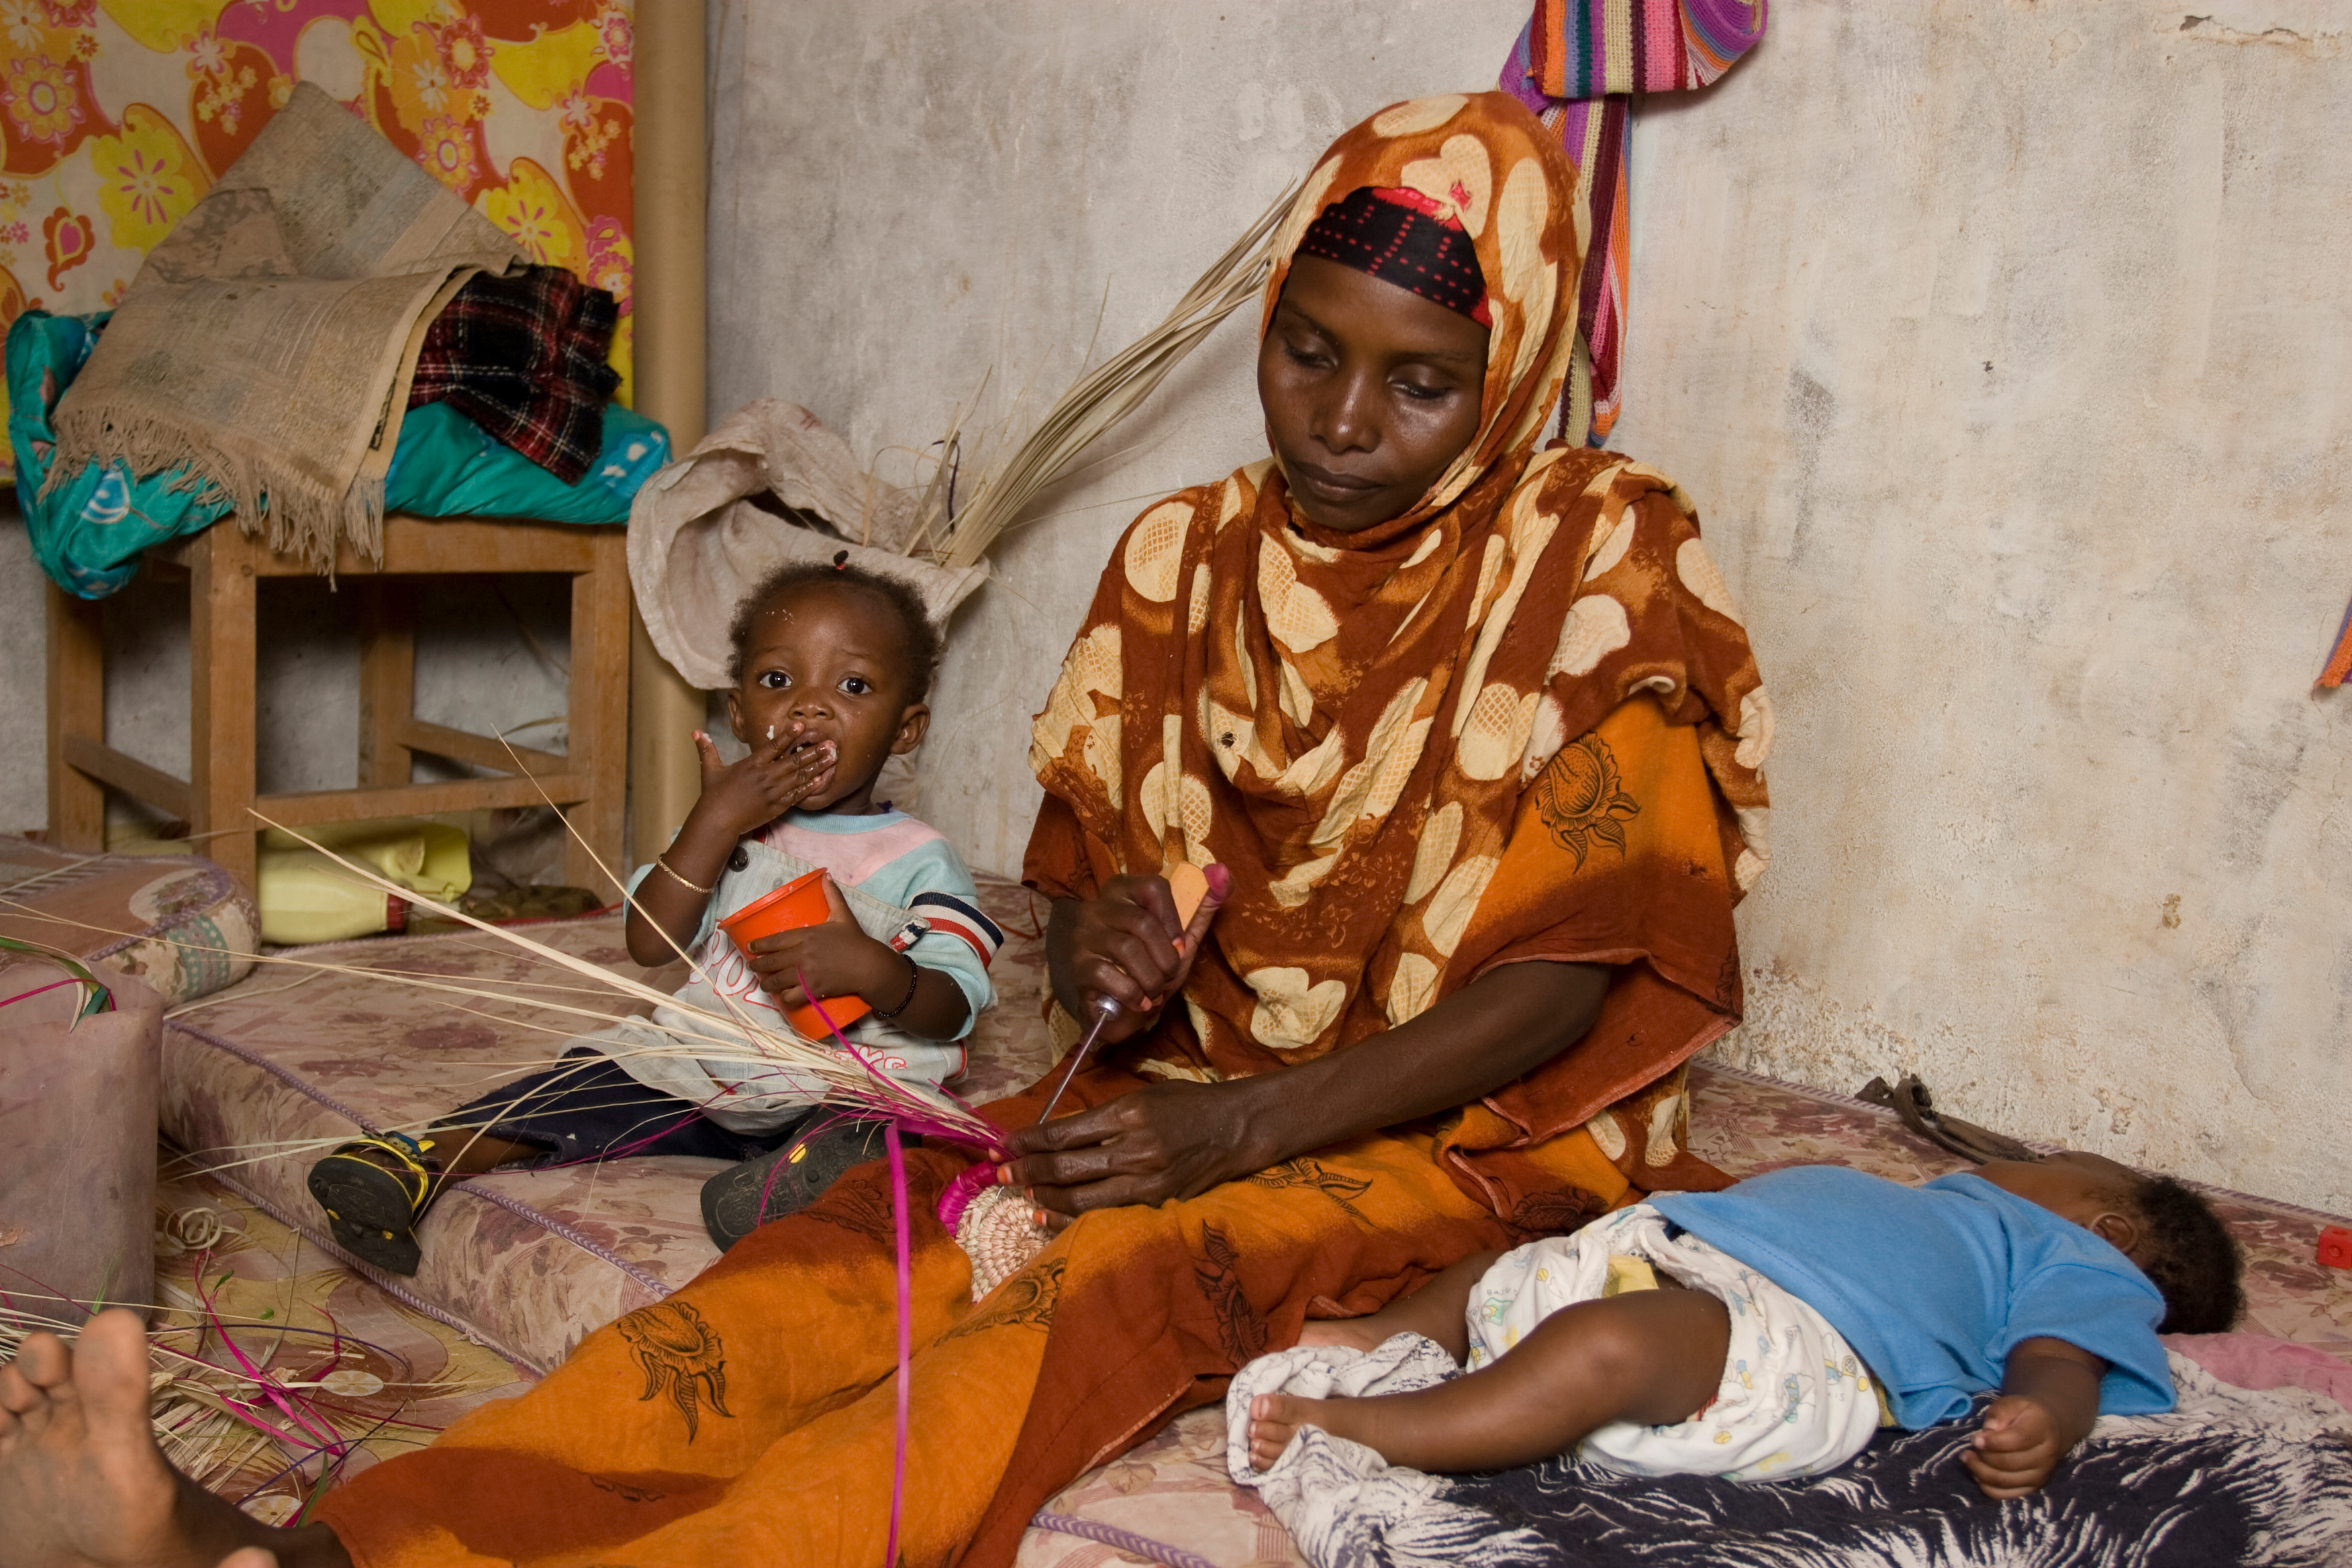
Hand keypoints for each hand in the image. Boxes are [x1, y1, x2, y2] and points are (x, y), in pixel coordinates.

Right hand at [689, 724, 836, 840]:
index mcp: (751, 764)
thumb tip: (696, 732)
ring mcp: (773, 792)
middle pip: (794, 761)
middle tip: (830, 743)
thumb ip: (706, 749)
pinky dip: (811, 787)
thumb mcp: (710, 769)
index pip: (774, 746)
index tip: (802, 726)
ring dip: (817, 766)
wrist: (717, 821)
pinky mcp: (777, 806)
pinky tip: (822, 780)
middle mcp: (765, 776)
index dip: (789, 735)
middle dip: (814, 751)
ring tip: (832, 758)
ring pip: (800, 777)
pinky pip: (798, 795)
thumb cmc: (713, 795)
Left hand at [744, 874, 895, 1009]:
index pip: (775, 940)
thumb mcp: (843, 915)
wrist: (868, 965)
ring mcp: (806, 974)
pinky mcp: (812, 990)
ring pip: (776, 981)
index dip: (759, 944)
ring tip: (763, 984)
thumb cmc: (855, 940)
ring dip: (766, 983)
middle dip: (756, 965)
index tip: (750, 947)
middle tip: (751, 966)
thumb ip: (832, 896)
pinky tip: (782, 997)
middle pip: (770, 961)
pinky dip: (784, 998)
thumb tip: (826, 876)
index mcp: (806, 935)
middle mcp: (801, 955)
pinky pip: (790, 997)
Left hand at [997, 1077, 1268, 1230]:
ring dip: (1043, 1197)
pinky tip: (1045, 1217)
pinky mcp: (1156, 1201)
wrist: (1234, 1128)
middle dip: (1027, 1170)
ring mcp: (1147, 1179)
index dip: (1029, 1141)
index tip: (1004, 1144)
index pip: (1064, 1131)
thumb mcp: (1141, 1097)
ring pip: (1080, 1196)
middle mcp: (1135, 1147)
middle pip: (1066, 1166)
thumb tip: (1053, 1137)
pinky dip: (1070, 1217)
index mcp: (1128, 1113)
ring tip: (1019, 1193)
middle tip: (998, 1172)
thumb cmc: (1185, 1105)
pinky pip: (1103, 1213)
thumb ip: (1100, 1118)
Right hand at [1046, 873, 1221, 1046]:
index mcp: (1124, 891)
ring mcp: (1084, 936)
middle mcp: (1098, 907)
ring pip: (1126, 949)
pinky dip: (1133, 993)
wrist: (1120, 1010)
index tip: (1180, 945)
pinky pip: (1108, 975)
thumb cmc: (1151, 967)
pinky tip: (1139, 1001)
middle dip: (1165, 957)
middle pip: (1142, 922)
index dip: (1174, 919)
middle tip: (1168, 976)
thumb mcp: (1181, 939)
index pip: (1154, 886)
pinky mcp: (1077, 966)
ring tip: (1155, 991)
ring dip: (1151, 978)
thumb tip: (1224, 872)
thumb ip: (1201, 908)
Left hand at [1964, 1393, 2070, 1497]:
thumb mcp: (2011, 1404)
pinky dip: (1987, 1486)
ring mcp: (2040, 1475)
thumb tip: (1987, 1433)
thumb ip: (1999, 1414)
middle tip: (1969, 1449)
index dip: (1993, 1442)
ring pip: (2005, 1481)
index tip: (1975, 1439)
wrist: (2047, 1430)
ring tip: (1968, 1459)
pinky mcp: (2032, 1488)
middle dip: (1983, 1457)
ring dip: (1980, 1471)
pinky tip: (1977, 1473)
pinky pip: (2005, 1495)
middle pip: (2009, 1463)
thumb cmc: (2023, 1414)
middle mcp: (2045, 1456)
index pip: (2018, 1440)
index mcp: (2042, 1430)